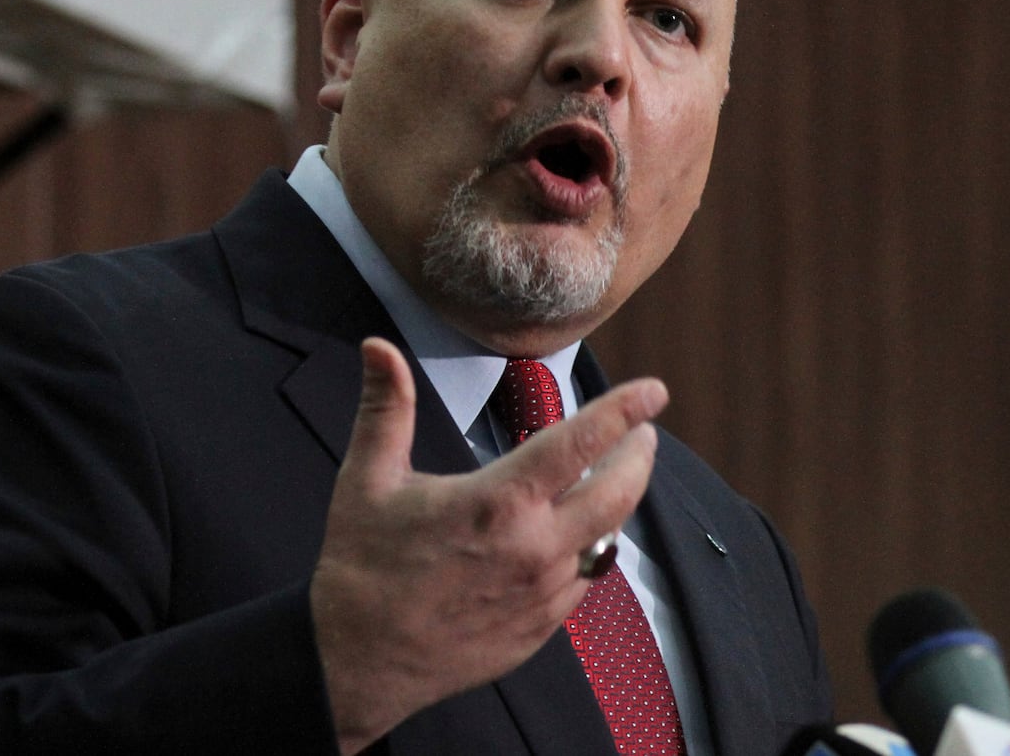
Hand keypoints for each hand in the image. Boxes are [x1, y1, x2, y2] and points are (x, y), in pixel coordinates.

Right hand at [310, 337, 665, 753]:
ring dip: (615, 503)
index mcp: (498, 503)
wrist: (356, 663)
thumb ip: (386, 406)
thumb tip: (378, 347)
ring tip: (614, 475)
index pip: (581, 443)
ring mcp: (542, 594)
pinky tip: (576, 535)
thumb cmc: (361, 567)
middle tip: (644, 433)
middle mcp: (533, 549)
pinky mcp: (540, 630)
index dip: (623, 411)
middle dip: (639, 456)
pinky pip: (582, 581)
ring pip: (605, 539)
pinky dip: (587, 549)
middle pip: (618, 494)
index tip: (653, 390)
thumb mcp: (368, 478)